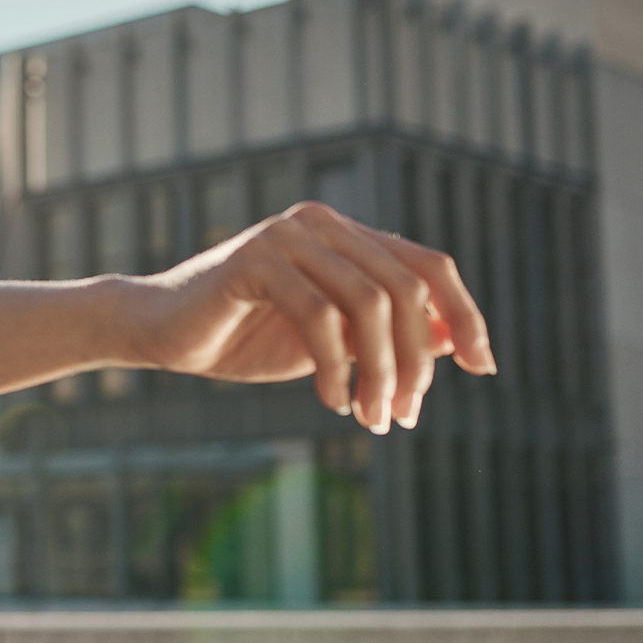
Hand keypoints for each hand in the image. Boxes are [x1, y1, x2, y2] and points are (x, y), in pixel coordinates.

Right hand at [123, 201, 495, 435]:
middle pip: (406, 288)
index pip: (428, 266)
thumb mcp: (331, 341)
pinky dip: (336, 368)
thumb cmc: (244, 337)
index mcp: (345, 235)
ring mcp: (287, 235)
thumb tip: (453, 340)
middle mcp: (321, 224)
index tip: (482, 368)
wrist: (160, 333)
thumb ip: (385, 332)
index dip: (465, 315)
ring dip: (380, 371)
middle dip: (417, 360)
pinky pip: (319, 317)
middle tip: (403, 415)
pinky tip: (332, 402)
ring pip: (369, 303)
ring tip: (370, 418)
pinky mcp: (254, 259)